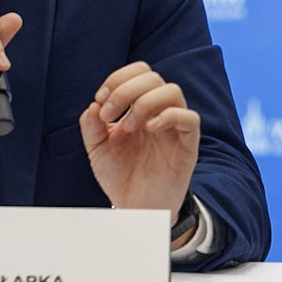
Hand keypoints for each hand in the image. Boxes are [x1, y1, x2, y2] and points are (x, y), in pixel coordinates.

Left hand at [79, 62, 198, 219]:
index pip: (138, 73)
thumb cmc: (120, 176)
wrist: (135, 208)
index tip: (101, 99)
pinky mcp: (187, 146)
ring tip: (129, 127)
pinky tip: (150, 128)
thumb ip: (91, 126)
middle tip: (109, 114)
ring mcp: (173, 128)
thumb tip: (93, 105)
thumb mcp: (97, 149)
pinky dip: (170, 116)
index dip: (118, 78)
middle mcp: (158, 112)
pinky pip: (190, 119)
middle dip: (125, 90)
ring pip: (173, 91)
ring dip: (145, 102)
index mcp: (138, 107)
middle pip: (153, 77)